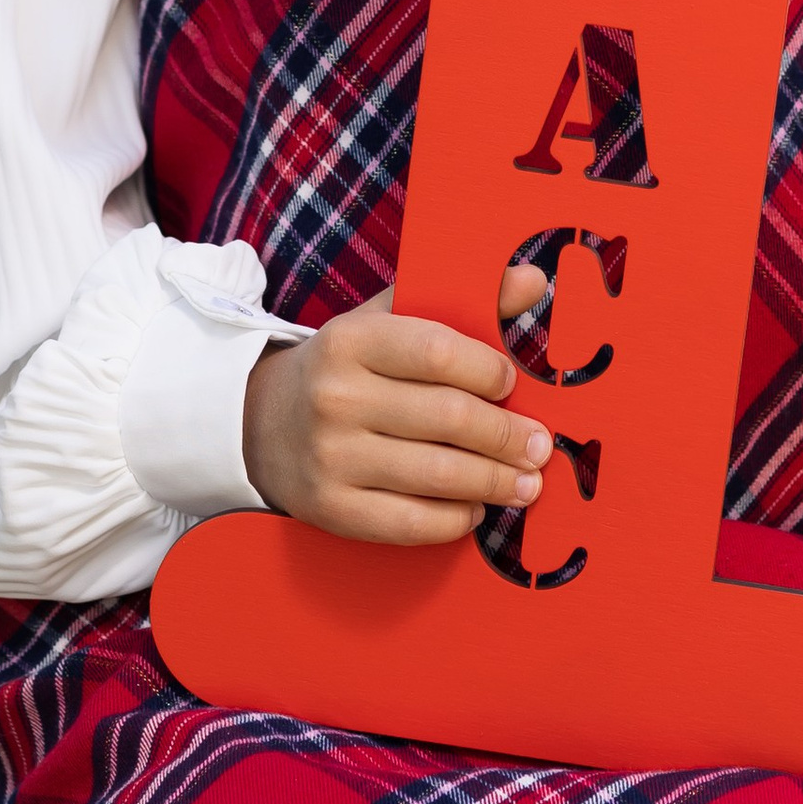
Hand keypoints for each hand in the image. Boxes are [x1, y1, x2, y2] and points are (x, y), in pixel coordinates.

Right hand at [242, 271, 553, 544]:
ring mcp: (331, 457)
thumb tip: (533, 281)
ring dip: (496, 481)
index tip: (511, 383)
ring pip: (438, 474)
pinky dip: (456, 519)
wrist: (261, 424)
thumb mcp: (386, 321)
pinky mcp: (333, 509)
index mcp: (351, 341)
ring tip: (527, 483)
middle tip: (540, 446)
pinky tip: (476, 507)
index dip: (487, 369)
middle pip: (448, 417)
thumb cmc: (347, 368)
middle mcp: (337, 397)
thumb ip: (459, 300)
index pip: (438, 351)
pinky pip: (412, 522)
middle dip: (508, 435)